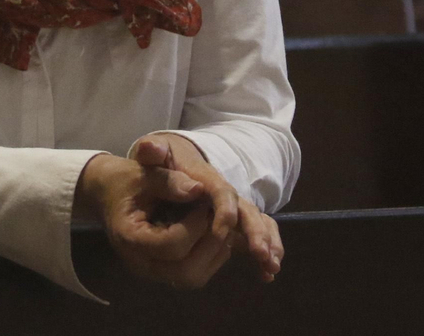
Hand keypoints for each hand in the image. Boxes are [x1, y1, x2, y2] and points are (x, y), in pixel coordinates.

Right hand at [77, 152, 225, 290]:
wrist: (106, 192)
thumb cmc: (124, 180)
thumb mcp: (143, 172)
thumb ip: (168, 180)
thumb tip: (199, 189)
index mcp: (129, 239)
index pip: (172, 245)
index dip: (195, 225)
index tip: (204, 201)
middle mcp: (140, 263)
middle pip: (185, 272)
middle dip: (209, 244)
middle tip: (216, 215)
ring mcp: (152, 270)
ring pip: (193, 278)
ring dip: (213, 253)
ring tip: (217, 223)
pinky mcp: (162, 270)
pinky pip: (193, 275)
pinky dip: (210, 257)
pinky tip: (211, 231)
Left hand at [136, 136, 282, 282]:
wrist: (175, 158)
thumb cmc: (163, 160)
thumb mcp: (154, 154)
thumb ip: (152, 151)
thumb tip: (153, 149)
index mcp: (205, 179)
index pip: (221, 191)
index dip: (224, 210)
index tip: (224, 228)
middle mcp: (223, 194)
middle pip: (245, 210)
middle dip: (256, 231)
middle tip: (261, 253)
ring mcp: (231, 207)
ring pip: (255, 223)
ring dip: (267, 243)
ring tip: (271, 267)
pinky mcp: (232, 221)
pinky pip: (253, 234)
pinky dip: (266, 249)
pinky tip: (267, 274)